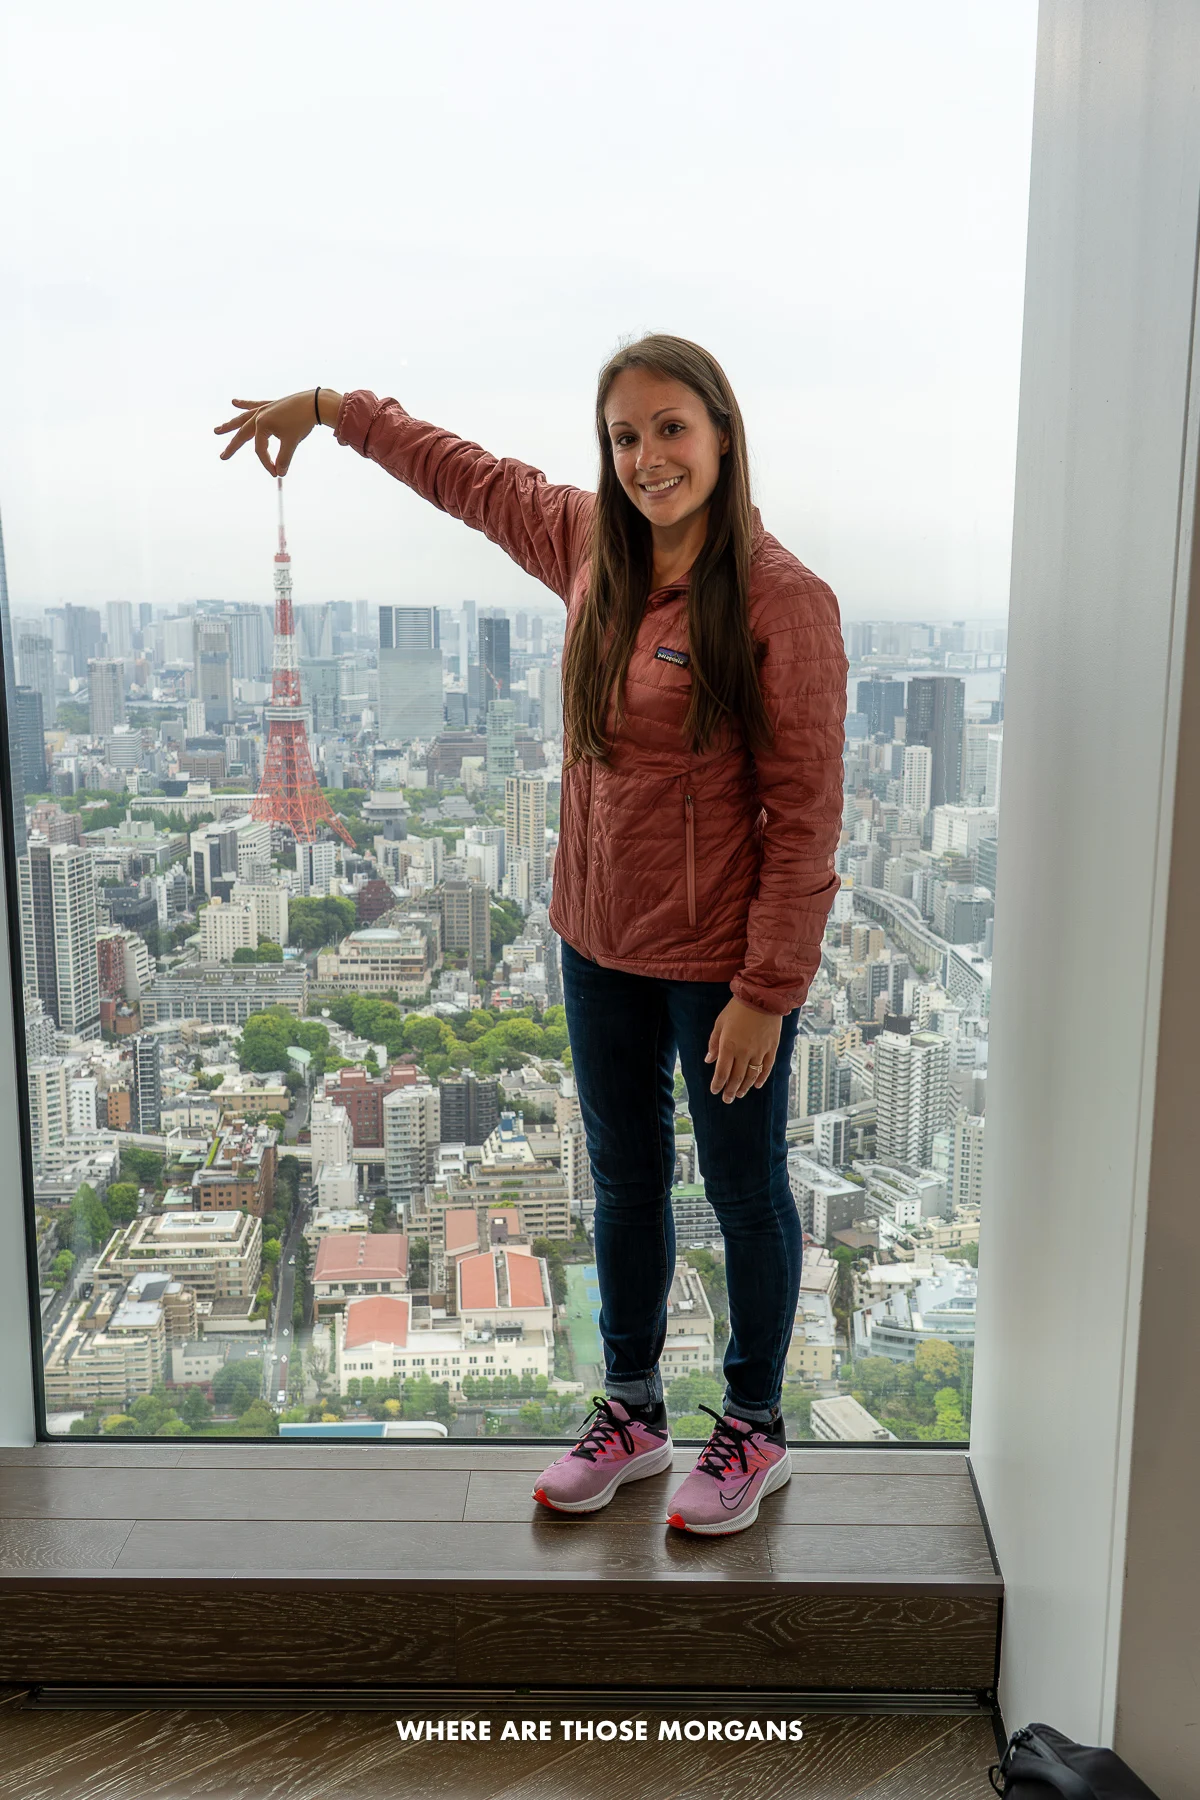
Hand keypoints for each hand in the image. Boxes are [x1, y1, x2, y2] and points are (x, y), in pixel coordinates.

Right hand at [214, 389, 341, 476]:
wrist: (315, 404)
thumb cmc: (303, 422)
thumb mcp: (292, 442)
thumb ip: (284, 458)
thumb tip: (280, 473)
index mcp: (262, 425)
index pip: (260, 449)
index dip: (267, 463)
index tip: (276, 474)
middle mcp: (259, 416)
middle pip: (243, 434)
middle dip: (233, 447)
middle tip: (223, 457)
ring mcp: (264, 409)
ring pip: (244, 419)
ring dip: (231, 425)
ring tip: (218, 430)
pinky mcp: (271, 405)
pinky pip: (255, 405)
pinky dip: (245, 404)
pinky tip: (234, 402)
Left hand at [705, 997, 781, 1102]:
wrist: (762, 997)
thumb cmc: (737, 1009)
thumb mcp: (719, 1023)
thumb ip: (714, 1043)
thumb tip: (709, 1060)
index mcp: (728, 1046)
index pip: (721, 1072)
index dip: (717, 1084)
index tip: (715, 1090)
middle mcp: (744, 1052)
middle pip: (736, 1078)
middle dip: (730, 1091)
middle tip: (727, 1099)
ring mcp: (759, 1052)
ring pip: (751, 1076)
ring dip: (744, 1087)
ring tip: (739, 1094)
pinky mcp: (771, 1049)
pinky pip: (766, 1068)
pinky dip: (761, 1078)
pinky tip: (756, 1085)